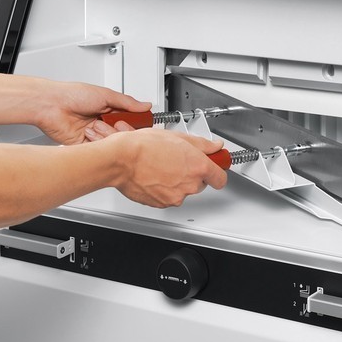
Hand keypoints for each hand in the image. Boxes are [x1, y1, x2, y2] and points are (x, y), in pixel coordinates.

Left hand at [35, 81, 150, 144]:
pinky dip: (98, 144)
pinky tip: (93, 135)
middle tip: (118, 124)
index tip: (142, 124)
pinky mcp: (84, 145)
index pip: (128, 120)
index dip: (135, 123)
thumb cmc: (72, 95)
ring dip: (107, 135)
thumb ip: (127, 103)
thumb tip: (145, 105)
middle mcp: (102, 122)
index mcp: (108, 110)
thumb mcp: (106, 95)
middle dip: (121, 130)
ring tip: (98, 125)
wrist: (51, 105)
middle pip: (121, 133)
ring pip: (111, 143)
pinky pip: (98, 150)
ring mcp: (93, 134)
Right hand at [108, 129, 227, 207]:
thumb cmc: (144, 146)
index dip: (217, 172)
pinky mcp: (162, 203)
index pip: (220, 178)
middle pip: (200, 183)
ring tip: (162, 166)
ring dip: (176, 181)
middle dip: (192, 174)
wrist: (120, 160)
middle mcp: (190, 184)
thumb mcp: (177, 137)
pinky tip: (154, 175)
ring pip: (183, 190)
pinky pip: (168, 197)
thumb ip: (202, 144)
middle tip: (178, 161)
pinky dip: (164, 189)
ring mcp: (176, 196)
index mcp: (198, 167)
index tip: (214, 167)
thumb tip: (215, 146)